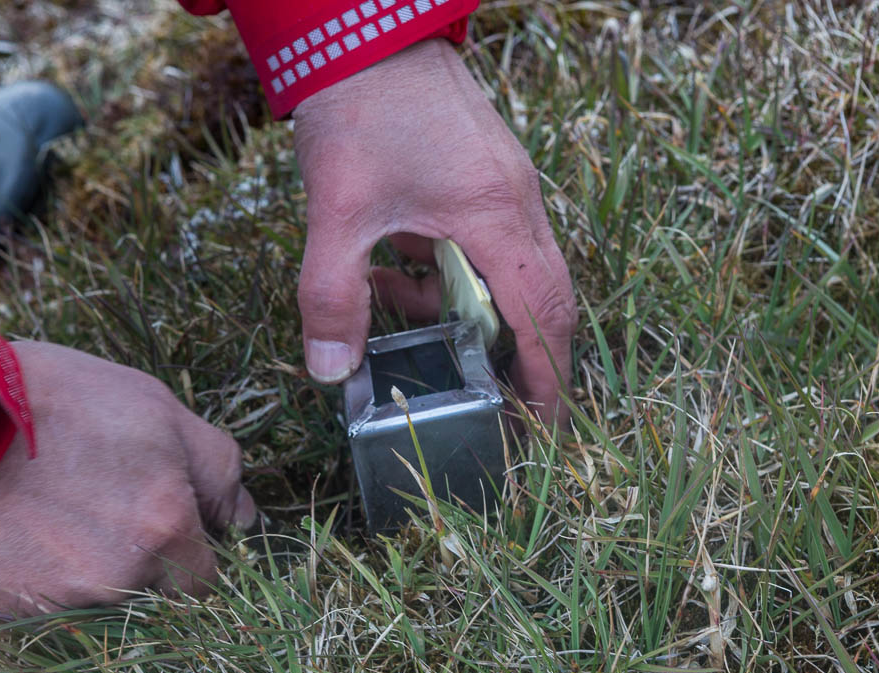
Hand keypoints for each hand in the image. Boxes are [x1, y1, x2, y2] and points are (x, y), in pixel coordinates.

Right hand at [0, 342, 255, 615]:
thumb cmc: (51, 399)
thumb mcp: (155, 406)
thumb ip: (216, 467)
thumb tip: (248, 517)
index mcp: (164, 529)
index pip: (205, 577)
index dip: (191, 544)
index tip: (170, 514)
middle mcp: (119, 578)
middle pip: (151, 586)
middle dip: (142, 551)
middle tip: (103, 494)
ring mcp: (59, 599)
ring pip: (97, 590)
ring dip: (88, 555)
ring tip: (52, 495)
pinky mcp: (5, 606)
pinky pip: (43, 594)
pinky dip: (40, 564)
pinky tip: (19, 516)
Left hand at [293, 39, 576, 424]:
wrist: (365, 30)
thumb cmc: (361, 109)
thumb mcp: (338, 211)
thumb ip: (332, 295)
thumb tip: (331, 370)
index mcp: (496, 215)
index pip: (543, 316)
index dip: (548, 378)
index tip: (547, 427)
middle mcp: (517, 202)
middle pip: (542, 298)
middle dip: (521, 356)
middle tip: (498, 403)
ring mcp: (506, 184)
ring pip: (509, 270)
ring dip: (464, 306)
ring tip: (404, 315)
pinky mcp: (484, 173)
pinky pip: (485, 241)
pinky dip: (449, 269)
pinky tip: (397, 264)